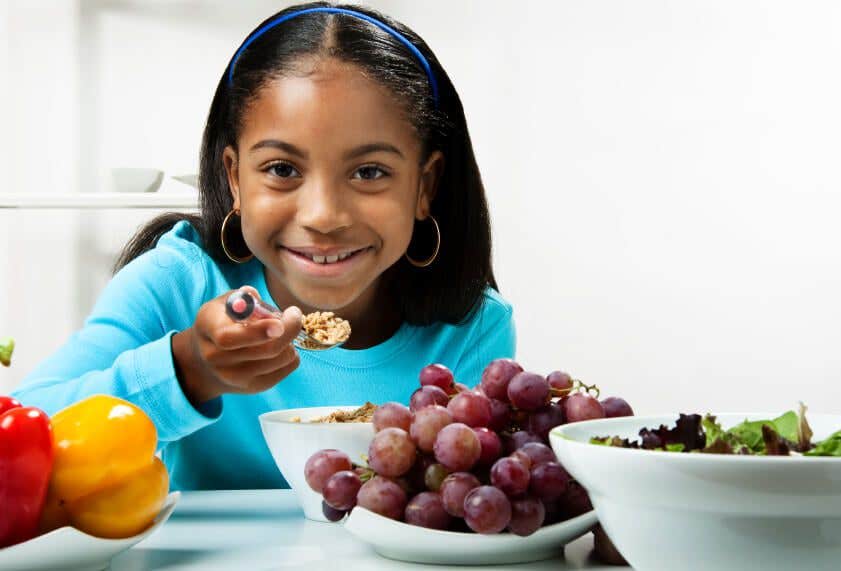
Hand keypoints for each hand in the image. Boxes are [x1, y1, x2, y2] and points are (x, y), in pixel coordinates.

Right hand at [172, 287, 302, 404]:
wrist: (205, 362)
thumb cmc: (221, 322)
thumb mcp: (224, 304)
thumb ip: (242, 297)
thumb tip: (254, 296)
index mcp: (208, 329)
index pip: (229, 337)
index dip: (257, 331)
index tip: (280, 323)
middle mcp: (216, 357)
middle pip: (265, 350)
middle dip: (289, 330)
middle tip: (294, 314)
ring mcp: (234, 376)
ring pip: (280, 359)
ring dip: (290, 342)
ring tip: (283, 332)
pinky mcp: (252, 387)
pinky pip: (286, 369)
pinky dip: (291, 355)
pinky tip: (282, 347)